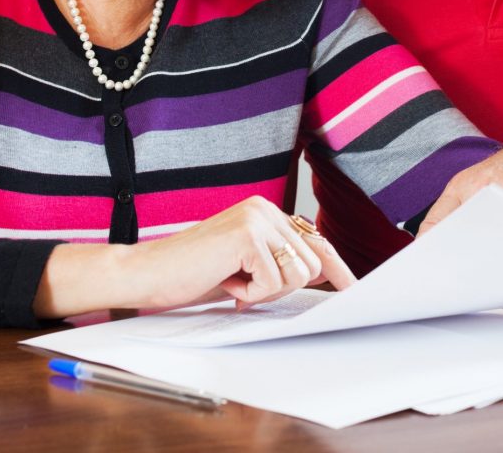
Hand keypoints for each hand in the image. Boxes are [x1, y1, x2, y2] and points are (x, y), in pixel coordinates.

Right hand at [132, 196, 355, 310]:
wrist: (149, 273)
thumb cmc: (194, 274)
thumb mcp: (245, 266)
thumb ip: (279, 262)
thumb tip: (322, 273)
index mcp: (266, 211)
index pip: (314, 240)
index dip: (336, 268)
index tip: (353, 288)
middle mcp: (265, 208)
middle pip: (311, 264)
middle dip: (282, 288)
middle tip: (245, 287)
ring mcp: (257, 218)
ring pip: (297, 274)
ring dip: (264, 291)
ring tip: (232, 280)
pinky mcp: (247, 236)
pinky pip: (272, 282)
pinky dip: (249, 293)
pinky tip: (224, 279)